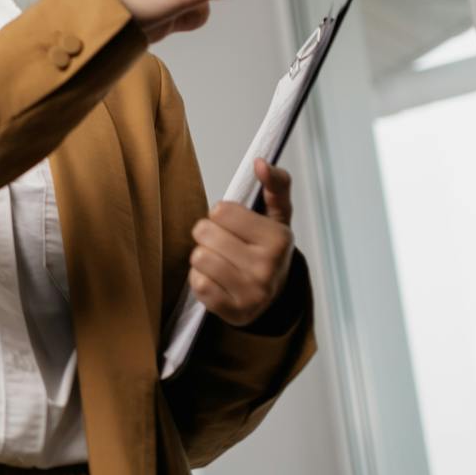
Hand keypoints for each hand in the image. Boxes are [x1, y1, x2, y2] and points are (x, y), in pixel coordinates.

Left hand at [189, 160, 295, 326]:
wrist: (272, 297)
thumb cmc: (266, 249)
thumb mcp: (276, 215)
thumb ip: (275, 184)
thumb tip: (260, 162)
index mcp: (278, 239)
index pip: (221, 210)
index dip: (222, 215)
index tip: (235, 227)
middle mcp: (268, 267)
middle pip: (204, 232)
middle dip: (209, 235)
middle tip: (225, 245)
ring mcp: (252, 293)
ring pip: (198, 257)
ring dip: (203, 257)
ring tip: (221, 262)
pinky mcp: (233, 311)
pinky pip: (197, 284)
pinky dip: (201, 280)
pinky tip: (218, 282)